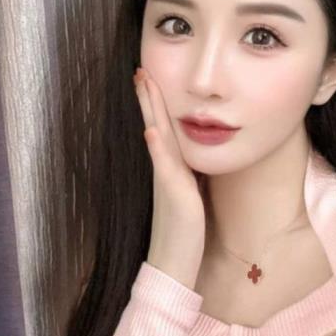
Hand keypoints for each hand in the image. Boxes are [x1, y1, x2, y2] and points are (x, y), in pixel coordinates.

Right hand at [134, 67, 205, 260]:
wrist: (174, 266)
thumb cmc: (184, 232)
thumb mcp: (190, 196)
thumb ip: (189, 175)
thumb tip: (195, 158)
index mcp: (171, 168)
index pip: (162, 128)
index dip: (156, 104)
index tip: (150, 79)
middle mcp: (165, 170)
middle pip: (155, 125)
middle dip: (149, 97)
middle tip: (140, 70)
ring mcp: (167, 181)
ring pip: (157, 137)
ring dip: (150, 110)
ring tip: (144, 84)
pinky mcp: (174, 196)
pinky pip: (164, 168)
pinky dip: (157, 149)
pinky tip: (151, 131)